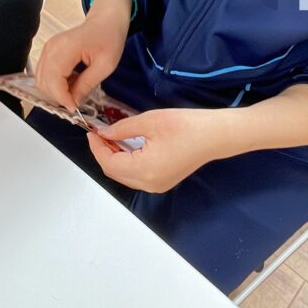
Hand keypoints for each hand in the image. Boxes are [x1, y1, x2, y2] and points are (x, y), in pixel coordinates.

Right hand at [35, 0, 131, 110]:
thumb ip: (87, 85)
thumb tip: (74, 103)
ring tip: (75, 90)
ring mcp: (48, 48)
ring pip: (41, 79)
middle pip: (44, 82)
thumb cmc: (109, 38)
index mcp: (66, 48)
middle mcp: (52, 47)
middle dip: (58, 96)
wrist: (106, 21)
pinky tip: (71, 82)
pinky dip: (55, 83)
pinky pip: (44, 74)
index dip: (62, 98)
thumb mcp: (105, 65)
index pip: (54, 80)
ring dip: (56, 90)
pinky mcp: (48, 51)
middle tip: (76, 100)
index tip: (74, 107)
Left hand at [87, 107, 238, 192]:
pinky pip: (137, 175)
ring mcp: (157, 186)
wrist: (216, 135)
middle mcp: (148, 184)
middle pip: (115, 172)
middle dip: (104, 153)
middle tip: (99, 134)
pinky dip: (128, 162)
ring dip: (115, 158)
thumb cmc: (185, 126)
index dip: (97, 148)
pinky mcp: (164, 182)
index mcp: (144, 170)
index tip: (91, 132)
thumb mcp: (149, 121)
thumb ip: (122, 129)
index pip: (109, 163)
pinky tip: (126, 146)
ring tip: (111, 138)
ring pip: (125, 176)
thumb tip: (104, 134)